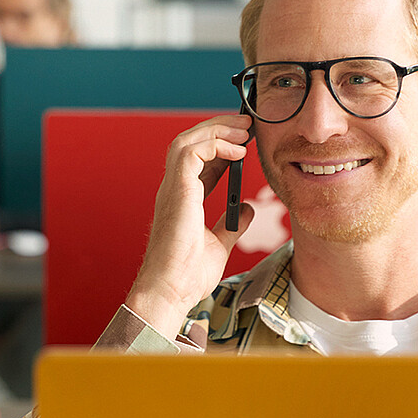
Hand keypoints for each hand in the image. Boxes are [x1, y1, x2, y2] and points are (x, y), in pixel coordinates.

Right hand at [124, 114, 255, 337]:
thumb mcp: (219, 244)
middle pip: (190, 142)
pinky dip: (216, 145)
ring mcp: (172, 189)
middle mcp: (174, 190)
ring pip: (187, 141)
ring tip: (244, 131)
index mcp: (181, 200)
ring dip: (217, 130)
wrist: (170, 291)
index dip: (221, 146)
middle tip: (247, 126)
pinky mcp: (177, 191)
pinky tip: (238, 152)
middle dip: (219, 129)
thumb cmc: (186, 276)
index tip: (245, 143)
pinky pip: (191, 152)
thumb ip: (232, 224)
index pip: (198, 161)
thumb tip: (247, 209)